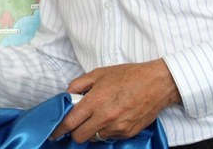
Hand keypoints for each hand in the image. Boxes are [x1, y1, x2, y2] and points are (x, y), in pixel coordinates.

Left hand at [49, 59, 180, 142]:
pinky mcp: (128, 133)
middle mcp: (105, 117)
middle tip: (76, 123)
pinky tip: (110, 118)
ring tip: (96, 117)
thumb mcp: (98, 73)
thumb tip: (67, 95)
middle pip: (80, 136)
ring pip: (95, 138)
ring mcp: (118, 127)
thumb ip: (78, 84)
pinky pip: (110, 137)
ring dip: (91, 131)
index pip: (70, 122)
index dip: (60, 128)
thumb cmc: (129, 76)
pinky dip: (105, 131)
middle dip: (74, 132)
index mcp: (95, 101)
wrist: (157, 84)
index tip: (55, 131)